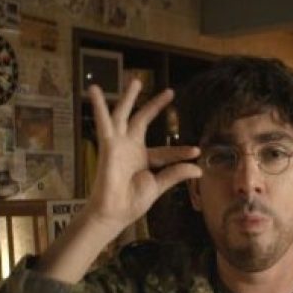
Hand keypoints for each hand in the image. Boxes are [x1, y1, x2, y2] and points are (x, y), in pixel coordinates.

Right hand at [86, 78, 201, 234]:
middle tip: (170, 92)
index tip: (197, 152)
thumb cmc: (132, 202)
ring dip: (129, 98)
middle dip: (155, 106)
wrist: (115, 212)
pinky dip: (99, 106)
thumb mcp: (158, 186)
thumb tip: (198, 170)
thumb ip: (175, 174)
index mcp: (143, 160)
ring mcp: (119, 145)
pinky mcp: (108, 145)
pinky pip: (103, 122)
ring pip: (124, 115)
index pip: (165, 152)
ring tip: (135, 80)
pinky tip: (94, 90)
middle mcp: (131, 148)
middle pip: (143, 121)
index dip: (181, 152)